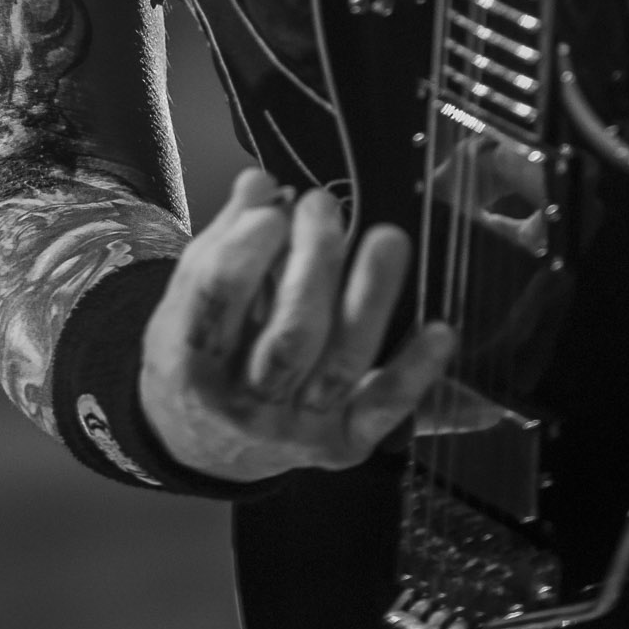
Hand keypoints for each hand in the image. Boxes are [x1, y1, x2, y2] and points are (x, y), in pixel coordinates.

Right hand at [137, 170, 453, 483]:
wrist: (206, 446)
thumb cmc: (201, 355)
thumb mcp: (188, 298)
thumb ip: (225, 239)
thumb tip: (261, 182)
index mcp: (193, 362)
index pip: (220, 302)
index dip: (245, 252)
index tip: (272, 210)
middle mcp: (245, 403)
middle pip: (291, 335)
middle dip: (315, 264)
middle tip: (324, 206)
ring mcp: (297, 428)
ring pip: (341, 364)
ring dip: (370, 298)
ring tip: (387, 237)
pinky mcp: (342, 443)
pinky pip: (383, 406)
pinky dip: (415, 371)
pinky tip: (439, 329)